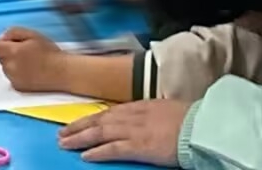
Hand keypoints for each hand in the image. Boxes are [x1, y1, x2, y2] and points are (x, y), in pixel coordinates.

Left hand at [0, 27, 68, 92]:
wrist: (62, 72)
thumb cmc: (49, 52)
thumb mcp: (32, 34)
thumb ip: (12, 32)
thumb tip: (1, 38)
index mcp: (12, 52)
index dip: (3, 43)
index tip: (12, 43)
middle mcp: (10, 67)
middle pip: (0, 57)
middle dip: (8, 53)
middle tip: (25, 51)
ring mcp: (13, 79)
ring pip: (6, 68)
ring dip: (12, 63)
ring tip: (29, 62)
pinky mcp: (18, 87)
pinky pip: (11, 77)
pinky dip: (17, 74)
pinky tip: (30, 71)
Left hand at [59, 99, 189, 165]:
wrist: (201, 126)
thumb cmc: (189, 119)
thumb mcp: (166, 110)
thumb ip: (150, 114)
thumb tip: (143, 119)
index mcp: (140, 106)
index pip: (109, 112)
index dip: (91, 118)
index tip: (79, 122)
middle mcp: (132, 115)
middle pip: (99, 120)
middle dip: (78, 127)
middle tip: (61, 133)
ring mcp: (133, 130)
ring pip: (99, 133)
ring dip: (80, 138)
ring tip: (64, 143)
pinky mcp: (138, 146)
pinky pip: (112, 149)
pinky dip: (97, 152)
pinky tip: (84, 156)